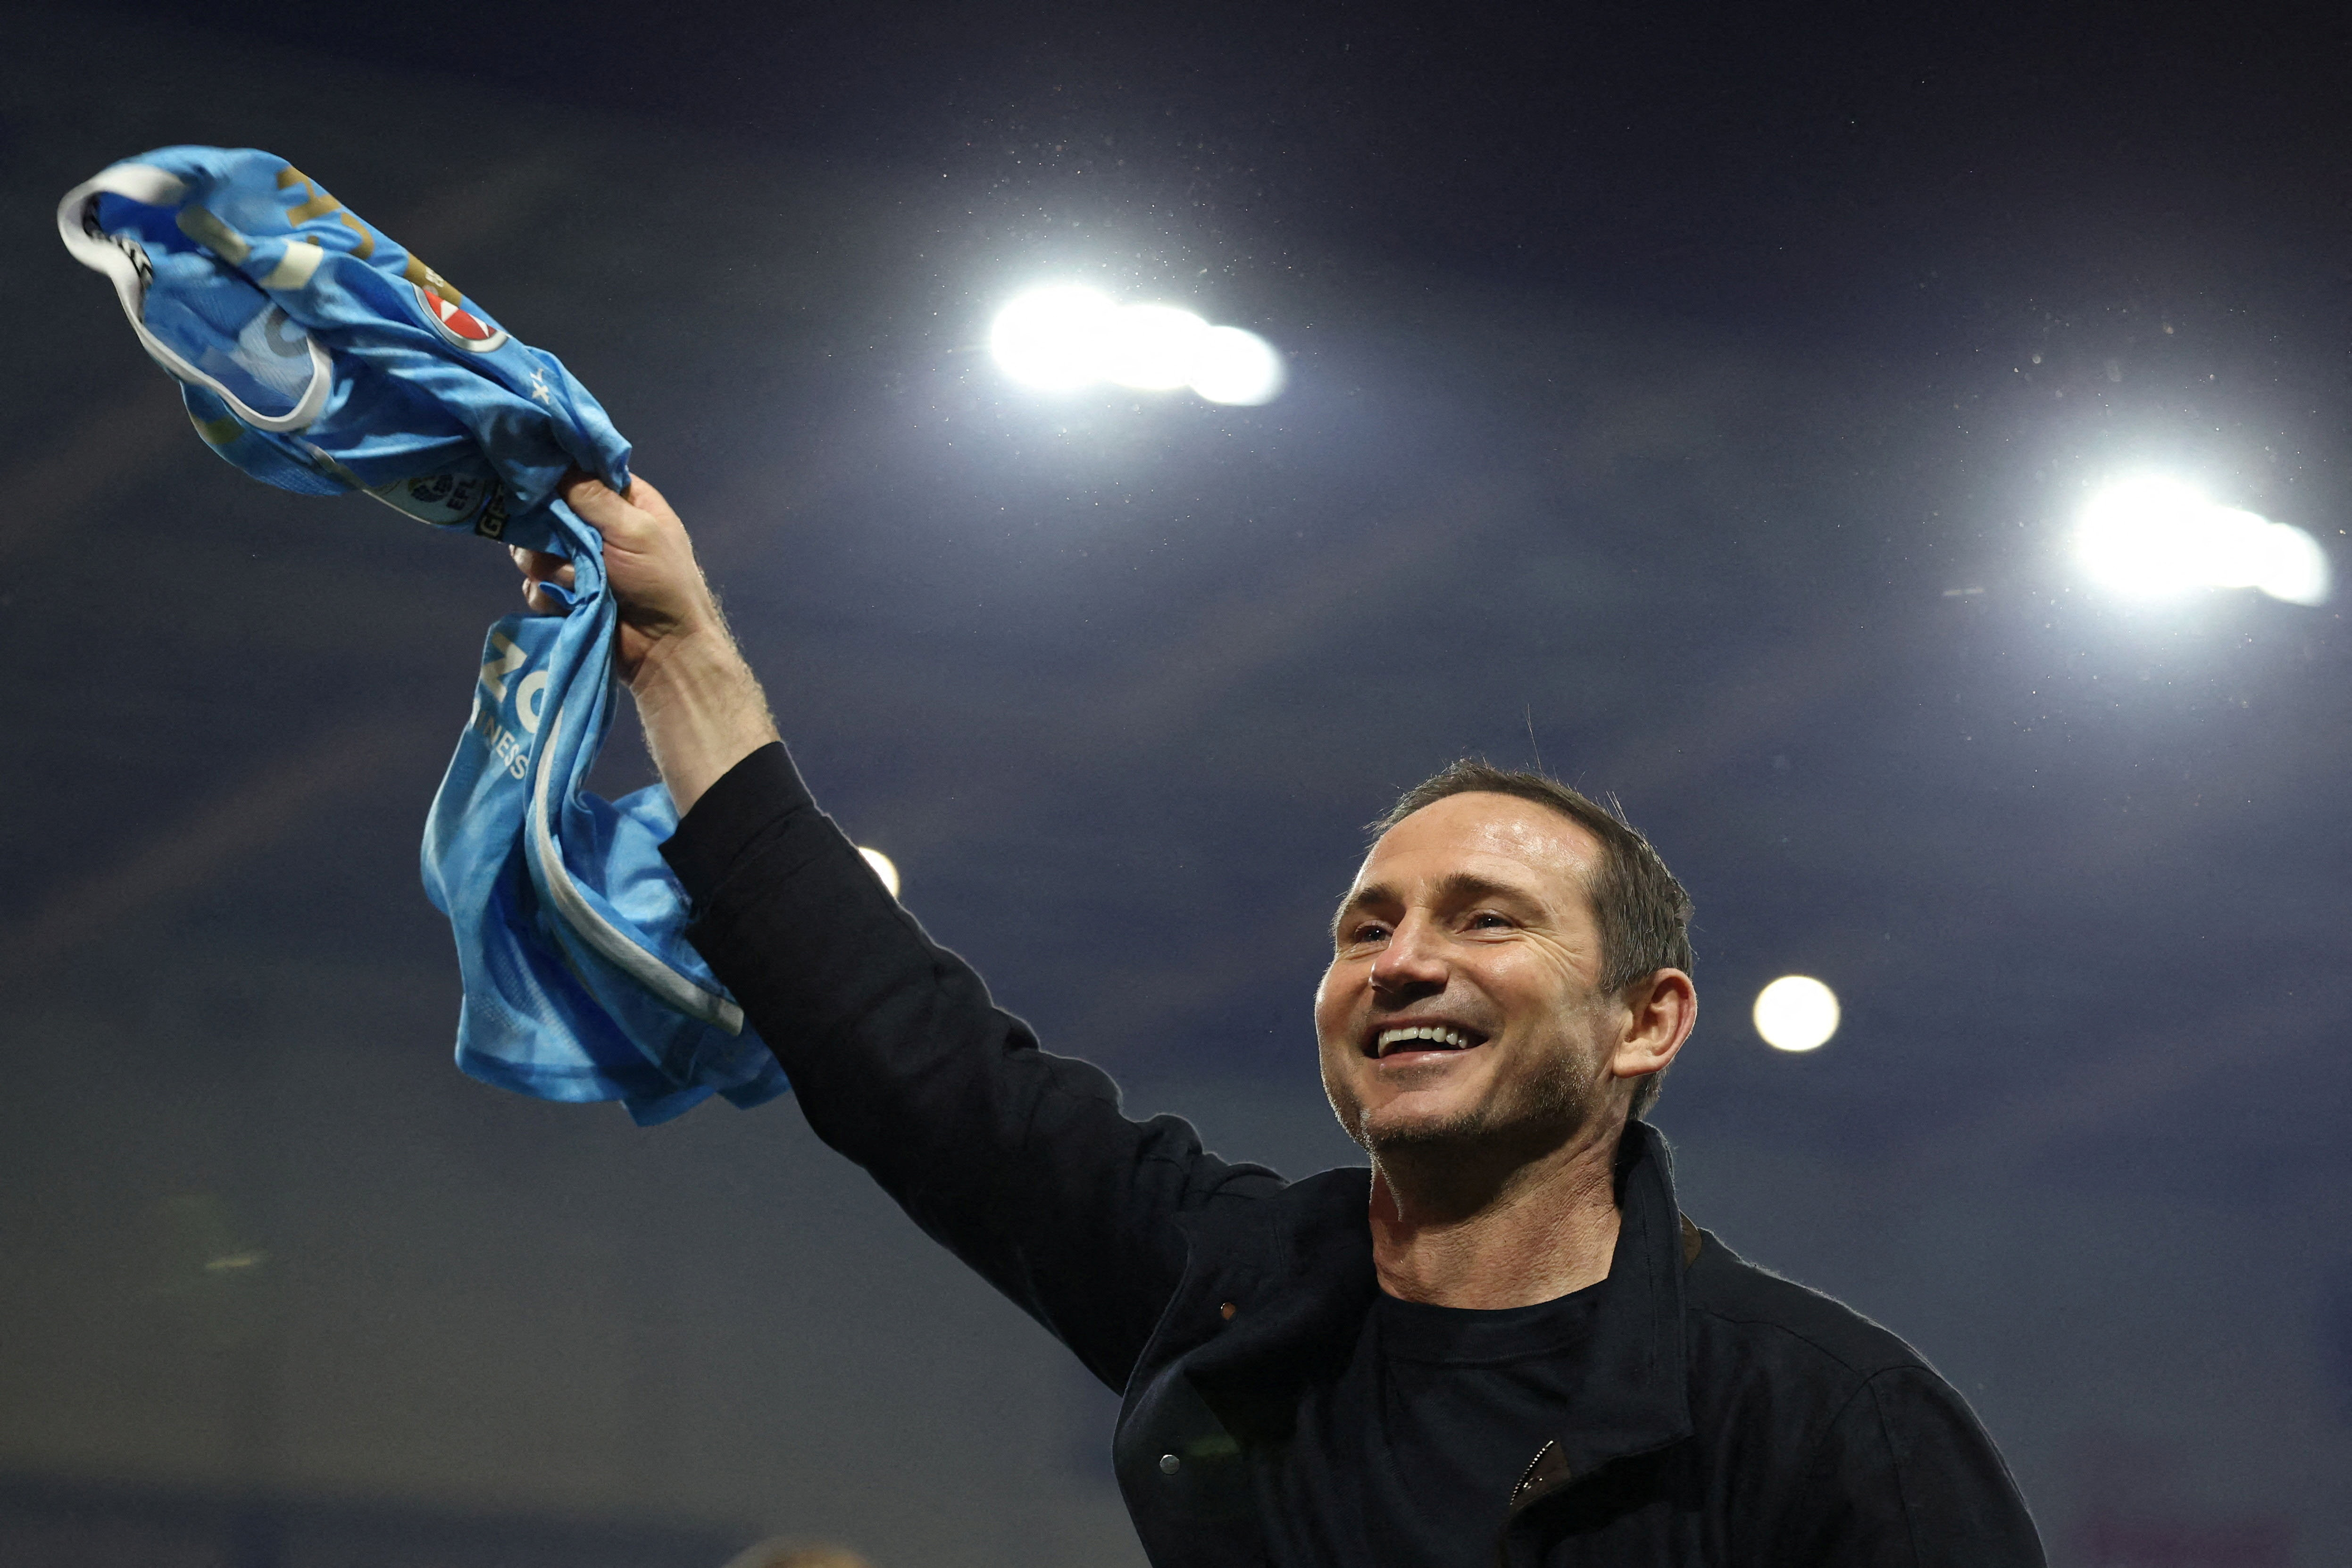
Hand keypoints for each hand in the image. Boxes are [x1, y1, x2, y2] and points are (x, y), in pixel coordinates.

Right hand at [513, 473, 718, 687]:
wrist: (664, 648)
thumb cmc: (660, 582)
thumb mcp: (635, 530)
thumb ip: (594, 498)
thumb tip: (557, 465)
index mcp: (626, 501)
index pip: (582, 472)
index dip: (557, 474)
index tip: (534, 479)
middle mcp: (600, 526)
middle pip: (549, 511)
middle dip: (543, 529)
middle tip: (549, 543)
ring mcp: (580, 560)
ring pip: (535, 548)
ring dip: (545, 565)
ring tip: (569, 581)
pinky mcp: (566, 591)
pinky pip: (536, 582)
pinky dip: (547, 593)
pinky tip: (565, 602)